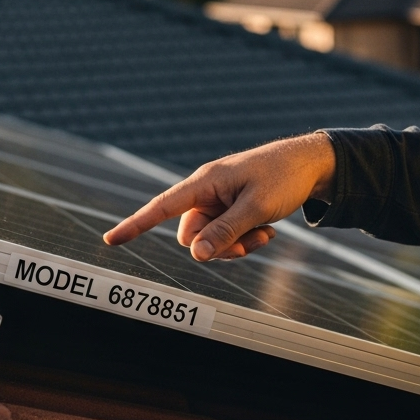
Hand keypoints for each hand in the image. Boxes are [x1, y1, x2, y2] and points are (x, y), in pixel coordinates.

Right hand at [102, 133, 335, 261]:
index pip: (162, 206)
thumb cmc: (282, 177)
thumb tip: (196, 255)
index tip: (110, 239)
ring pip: (210, 240)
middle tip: (251, 241)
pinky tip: (267, 230)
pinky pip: (226, 236)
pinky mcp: (231, 209)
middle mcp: (206, 192)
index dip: (136, 224)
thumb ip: (225, 232)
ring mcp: (219, 201)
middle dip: (217, 246)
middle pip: (191, 235)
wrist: (310, 165)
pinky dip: (245, 239)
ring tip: (264, 233)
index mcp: (205, 183)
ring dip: (236, 244)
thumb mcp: (256, 208)